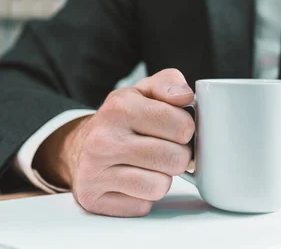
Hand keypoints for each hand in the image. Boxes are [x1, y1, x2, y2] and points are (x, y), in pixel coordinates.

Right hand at [33, 69, 194, 216]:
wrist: (82, 145)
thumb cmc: (124, 118)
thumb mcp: (145, 90)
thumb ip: (169, 83)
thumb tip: (186, 95)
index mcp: (120, 108)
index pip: (183, 126)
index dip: (187, 129)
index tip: (177, 128)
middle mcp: (102, 140)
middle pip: (176, 159)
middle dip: (178, 155)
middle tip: (164, 148)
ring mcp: (95, 171)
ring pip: (161, 186)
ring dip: (163, 177)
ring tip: (149, 164)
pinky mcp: (93, 199)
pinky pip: (143, 205)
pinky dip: (144, 196)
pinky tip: (133, 180)